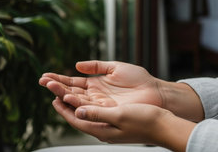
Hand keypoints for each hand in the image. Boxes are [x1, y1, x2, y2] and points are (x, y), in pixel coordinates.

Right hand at [39, 61, 163, 107]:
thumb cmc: (139, 79)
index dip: (59, 80)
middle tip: (42, 81)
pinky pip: (89, 108)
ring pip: (78, 100)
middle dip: (56, 87)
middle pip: (72, 92)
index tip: (45, 76)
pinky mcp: (107, 111)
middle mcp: (95, 96)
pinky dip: (78, 103)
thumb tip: (77, 65)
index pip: (73, 83)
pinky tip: (68, 97)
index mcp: (96, 84)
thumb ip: (96, 66)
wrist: (155, 92)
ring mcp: (100, 105)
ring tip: (51, 88)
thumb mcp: (115, 67)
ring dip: (64, 94)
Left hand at [52, 98, 194, 151]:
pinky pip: (96, 109)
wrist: (164, 125)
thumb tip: (78, 111)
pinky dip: (88, 100)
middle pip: (79, 113)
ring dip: (75, 99)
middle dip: (65, 100)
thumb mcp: (119, 115)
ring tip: (65, 89)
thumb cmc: (144, 121)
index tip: (53, 97)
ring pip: (87, 110)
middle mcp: (103, 128)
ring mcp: (110, 124)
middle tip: (54, 88)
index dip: (63, 108)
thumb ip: (98, 114)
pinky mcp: (117, 118)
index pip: (76, 119)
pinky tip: (87, 95)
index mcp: (102, 130)